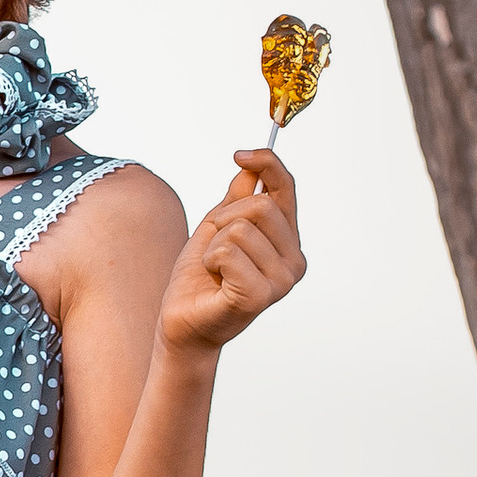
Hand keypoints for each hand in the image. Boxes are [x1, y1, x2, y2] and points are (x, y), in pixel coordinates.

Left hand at [157, 148, 305, 352]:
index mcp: (287, 241)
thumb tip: (250, 166)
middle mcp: (293, 261)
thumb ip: (235, 199)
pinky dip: (210, 260)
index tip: (240, 154)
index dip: (267, 163)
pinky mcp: (260, 296)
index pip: (286, 190)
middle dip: (224, 218)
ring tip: (215, 268)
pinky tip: (214, 279)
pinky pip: (228, 251)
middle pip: (260, 205)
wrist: (183, 322)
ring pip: (240, 229)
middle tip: (214, 246)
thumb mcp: (216, 228)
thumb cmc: (200, 279)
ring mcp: (281, 281)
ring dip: (213, 244)